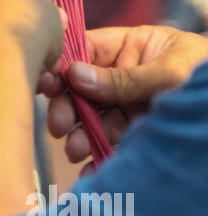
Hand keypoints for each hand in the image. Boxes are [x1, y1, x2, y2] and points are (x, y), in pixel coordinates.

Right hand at [40, 25, 207, 172]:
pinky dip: (98, 157)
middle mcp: (128, 75)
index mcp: (134, 47)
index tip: (46, 83)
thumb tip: (74, 75)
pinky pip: (112, 143)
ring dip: (80, 135)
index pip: (88, 50)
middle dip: (70, 107)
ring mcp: (133, 106)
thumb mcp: (169, 72)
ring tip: (76, 150)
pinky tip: (89, 168)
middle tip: (60, 126)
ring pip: (95, 119)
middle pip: (85, 89)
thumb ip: (123, 78)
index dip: (64, 65)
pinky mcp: (139, 135)